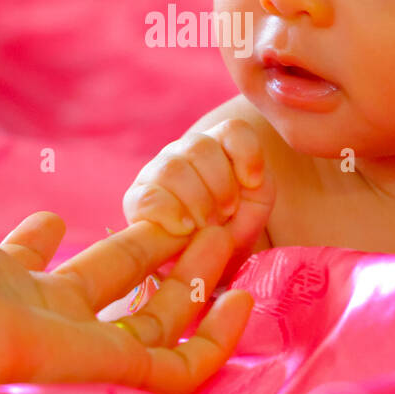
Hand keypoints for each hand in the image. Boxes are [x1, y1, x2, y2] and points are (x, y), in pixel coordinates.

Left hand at [0, 164, 255, 393]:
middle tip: (182, 214)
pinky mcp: (116, 372)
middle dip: (144, 249)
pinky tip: (241, 298)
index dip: (42, 240)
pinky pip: (183, 363)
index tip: (54, 217)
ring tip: (224, 233)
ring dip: (191, 278)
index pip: (31, 266)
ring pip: (155, 320)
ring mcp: (82, 348)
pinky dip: (216, 338)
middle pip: (108, 285)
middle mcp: (44, 319)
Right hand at [122, 119, 275, 264]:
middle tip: (226, 213)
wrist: (205, 264)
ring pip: (173, 168)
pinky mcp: (136, 200)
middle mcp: (183, 152)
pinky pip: (149, 197)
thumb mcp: (255, 207)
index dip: (247, 152)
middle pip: (200, 146)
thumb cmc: (232, 229)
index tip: (253, 182)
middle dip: (220, 185)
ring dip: (198, 201)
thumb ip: (258, 184)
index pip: (232, 130)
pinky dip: (172, 214)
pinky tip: (185, 229)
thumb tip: (244, 180)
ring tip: (207, 226)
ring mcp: (156, 172)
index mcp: (217, 146)